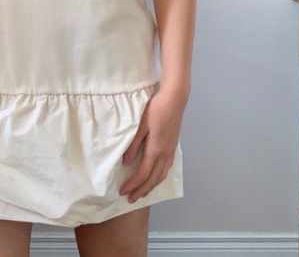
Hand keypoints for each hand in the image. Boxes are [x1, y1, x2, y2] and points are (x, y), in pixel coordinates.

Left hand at [119, 87, 187, 202]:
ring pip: (162, 175)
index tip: (123, 191)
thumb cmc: (156, 109)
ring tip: (142, 192)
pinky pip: (167, 168)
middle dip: (142, 190)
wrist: (175, 99)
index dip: (133, 184)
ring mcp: (171, 150)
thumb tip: (126, 163)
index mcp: (156, 149)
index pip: (143, 173)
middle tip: (131, 199)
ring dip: (151, 186)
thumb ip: (133, 144)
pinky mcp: (173, 146)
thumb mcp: (140, 125)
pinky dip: (159, 177)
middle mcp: (165, 153)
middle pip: (154, 178)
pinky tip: (155, 177)